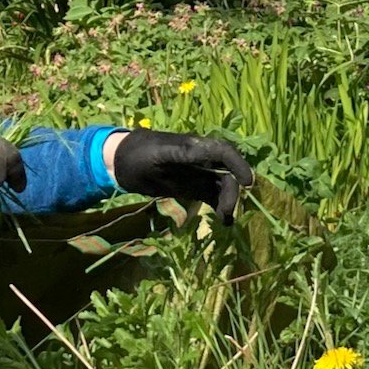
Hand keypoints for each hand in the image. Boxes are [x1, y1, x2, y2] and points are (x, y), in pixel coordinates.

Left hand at [109, 129, 253, 224]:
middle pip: (226, 171)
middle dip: (231, 191)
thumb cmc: (135, 157)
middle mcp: (200, 158)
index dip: (238, 164)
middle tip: (226, 213)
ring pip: (222, 184)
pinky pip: (212, 194)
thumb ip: (176, 156)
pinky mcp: (193, 184)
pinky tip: (223, 221)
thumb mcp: (154, 156)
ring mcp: (198, 172)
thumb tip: (196, 151)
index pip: (221, 151)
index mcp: (191, 147)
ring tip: (225, 220)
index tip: (248, 183)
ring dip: (227, 200)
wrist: (120, 161)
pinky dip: (220, 206)